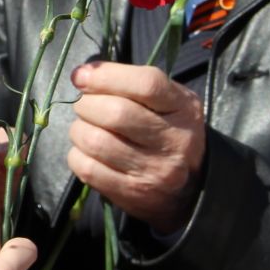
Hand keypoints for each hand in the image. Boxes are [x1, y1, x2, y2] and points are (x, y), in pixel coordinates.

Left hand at [66, 61, 205, 235]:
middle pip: (116, 113)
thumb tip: (82, 75)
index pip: (146, 85)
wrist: (191, 186)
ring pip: (96, 141)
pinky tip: (87, 151)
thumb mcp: (168, 101)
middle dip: (87, 104)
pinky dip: (77, 155)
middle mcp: (173, 141)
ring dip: (79, 129)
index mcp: (183, 109)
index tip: (81, 76)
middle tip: (85, 105)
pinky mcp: (131, 194)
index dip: (106, 76)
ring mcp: (153, 170)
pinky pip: (87, 168)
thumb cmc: (168, 130)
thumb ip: (132, 83)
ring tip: (86, 128)